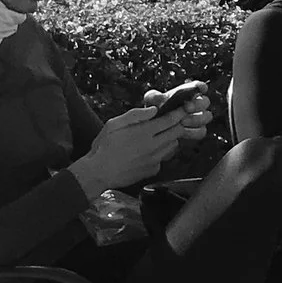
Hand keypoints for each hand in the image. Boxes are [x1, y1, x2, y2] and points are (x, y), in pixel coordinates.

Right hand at [70, 105, 189, 195]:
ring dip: (171, 139)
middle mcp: (153, 146)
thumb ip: (135, 115)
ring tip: (159, 136)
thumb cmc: (103, 147)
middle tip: (174, 121)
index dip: (179, 113)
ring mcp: (154, 159)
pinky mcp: (153, 170)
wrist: (98, 173)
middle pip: (177, 132)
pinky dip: (161, 153)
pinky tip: (150, 151)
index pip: (170, 120)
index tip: (183, 109)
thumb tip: (153, 110)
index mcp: (143, 132)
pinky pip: (163, 158)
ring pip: (173, 146)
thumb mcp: (113, 124)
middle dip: (178, 125)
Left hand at [142, 79, 214, 143]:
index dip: (201, 86)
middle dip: (197, 104)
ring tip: (182, 122)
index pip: (198, 86)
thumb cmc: (154, 110)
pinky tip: (182, 132)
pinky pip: (202, 131)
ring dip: (195, 118)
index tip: (200, 88)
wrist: (153, 128)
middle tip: (186, 108)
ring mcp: (199, 118)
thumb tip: (162, 97)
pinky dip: (193, 132)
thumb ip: (154, 96)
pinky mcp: (198, 131)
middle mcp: (196, 104)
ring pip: (207, 116)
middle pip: (205, 101)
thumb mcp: (151, 101)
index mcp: (187, 93)